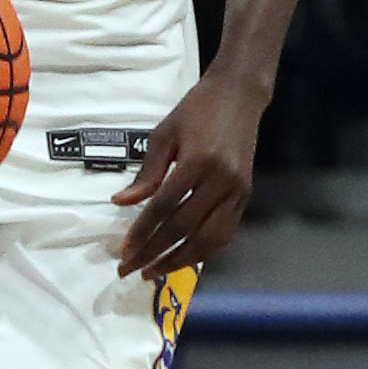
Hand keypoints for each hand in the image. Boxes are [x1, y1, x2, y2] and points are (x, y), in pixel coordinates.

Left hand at [112, 72, 264, 278]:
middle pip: (184, 228)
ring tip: (155, 272)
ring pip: (209, 238)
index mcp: (197, 162)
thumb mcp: (163, 134)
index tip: (123, 250)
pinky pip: (225, 232)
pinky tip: (184, 258)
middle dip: (155, 252)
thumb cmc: (196, 110)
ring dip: (180, 260)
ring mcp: (237, 191)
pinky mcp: (246, 196)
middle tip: (130, 270)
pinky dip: (204, 250)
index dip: (143, 231)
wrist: (238, 97)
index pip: (164, 207)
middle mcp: (221, 181)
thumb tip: (121, 203)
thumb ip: (146, 172)